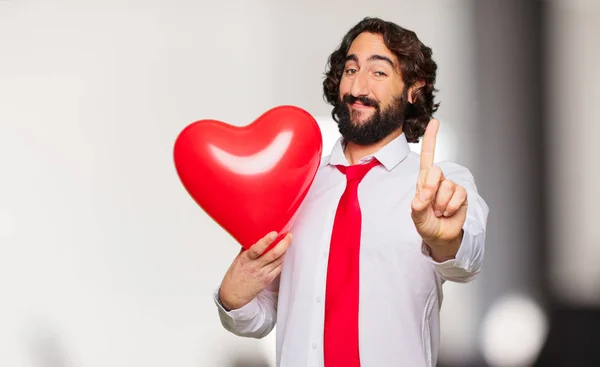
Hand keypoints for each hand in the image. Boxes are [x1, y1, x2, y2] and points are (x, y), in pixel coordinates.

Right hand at [218, 232, 291, 310]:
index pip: (257, 249)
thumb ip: (246, 249)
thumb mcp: (237, 260)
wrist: (233, 295)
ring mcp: (263, 274)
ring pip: (279, 260)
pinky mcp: (268, 280)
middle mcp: (255, 266)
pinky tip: (283, 255)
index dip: (267, 241)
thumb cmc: (234, 277)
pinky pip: (278, 268)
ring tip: (288, 241)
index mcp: (246, 260)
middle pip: (274, 254)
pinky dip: (282, 260)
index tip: (274, 233)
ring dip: (285, 250)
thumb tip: (252, 237)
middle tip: (289, 235)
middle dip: (284, 243)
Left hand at [411, 119, 466, 259]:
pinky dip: (451, 207)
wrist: (439, 236)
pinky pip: (458, 195)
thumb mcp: (416, 215)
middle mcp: (437, 180)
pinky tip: (447, 212)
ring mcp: (450, 187)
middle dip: (431, 188)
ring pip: (447, 186)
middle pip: (436, 171)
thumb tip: (425, 194)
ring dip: (441, 203)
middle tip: (429, 204)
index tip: (435, 122)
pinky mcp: (461, 195)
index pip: (427, 156)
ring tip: (438, 211)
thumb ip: (418, 205)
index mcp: (423, 180)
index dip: (431, 139)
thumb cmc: (426, 223)